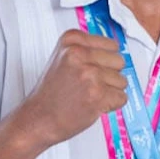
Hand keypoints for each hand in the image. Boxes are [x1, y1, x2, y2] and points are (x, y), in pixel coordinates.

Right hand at [12, 29, 128, 149]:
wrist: (38, 118)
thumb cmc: (50, 93)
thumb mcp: (62, 58)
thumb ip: (87, 50)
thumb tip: (116, 51)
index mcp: (71, 40)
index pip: (111, 44)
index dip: (105, 61)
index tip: (93, 68)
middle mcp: (79, 54)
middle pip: (119, 61)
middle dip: (110, 75)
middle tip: (90, 85)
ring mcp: (89, 73)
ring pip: (122, 81)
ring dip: (109, 91)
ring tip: (88, 95)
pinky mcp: (97, 94)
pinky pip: (122, 97)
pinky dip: (111, 105)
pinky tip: (93, 104)